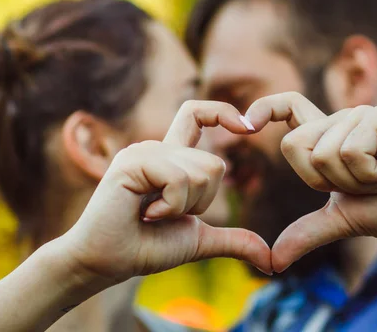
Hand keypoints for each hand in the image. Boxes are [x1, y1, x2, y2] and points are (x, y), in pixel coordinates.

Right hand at [58, 100, 271, 284]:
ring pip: (202, 171)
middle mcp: (157, 148)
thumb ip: (233, 240)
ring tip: (153, 214)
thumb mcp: (198, 240)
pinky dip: (172, 206)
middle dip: (202, 202)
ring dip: (185, 207)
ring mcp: (144, 152)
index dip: (223, 112)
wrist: (105, 264)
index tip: (248, 126)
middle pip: (214, 163)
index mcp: (170, 158)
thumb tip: (271, 260)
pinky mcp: (132, 162)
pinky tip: (145, 213)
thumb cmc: (144, 247)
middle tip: (166, 215)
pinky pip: (179, 179)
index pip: (197, 115)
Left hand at [246, 96, 376, 271]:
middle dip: (322, 181)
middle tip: (359, 183)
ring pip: (322, 153)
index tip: (246, 123)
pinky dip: (370, 175)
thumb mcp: (342, 220)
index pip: (289, 107)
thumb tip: (273, 261)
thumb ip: (307, 232)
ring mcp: (357, 116)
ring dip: (353, 181)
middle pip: (293, 146)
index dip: (265, 108)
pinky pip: (349, 152)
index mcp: (326, 138)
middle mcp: (337, 121)